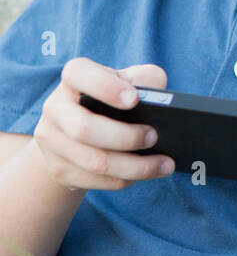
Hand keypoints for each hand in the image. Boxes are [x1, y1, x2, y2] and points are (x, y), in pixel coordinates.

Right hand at [33, 58, 173, 191]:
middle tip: (154, 137)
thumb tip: (159, 93)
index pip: (79, 74)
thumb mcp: (128, 82)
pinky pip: (95, 181)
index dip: (106, 87)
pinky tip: (146, 173)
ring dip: (135, 167)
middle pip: (84, 129)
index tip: (134, 99)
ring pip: (94, 162)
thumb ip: (145, 79)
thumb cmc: (112, 100)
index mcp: (74, 78)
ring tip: (165, 164)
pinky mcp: (57, 169)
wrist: (78, 132)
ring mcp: (52, 141)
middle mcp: (55, 107)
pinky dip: (125, 179)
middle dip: (126, 137)